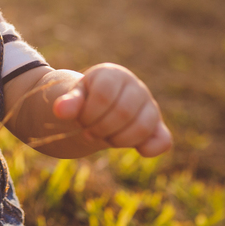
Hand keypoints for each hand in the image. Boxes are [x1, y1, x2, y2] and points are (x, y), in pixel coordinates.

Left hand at [52, 63, 171, 156]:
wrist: (96, 107)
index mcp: (113, 74)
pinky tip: (138, 151)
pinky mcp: (157, 127)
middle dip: (101, 128)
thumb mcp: (74, 98)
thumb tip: (60, 110)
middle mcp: (136, 87)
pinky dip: (150, 148)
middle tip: (89, 132)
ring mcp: (149, 106)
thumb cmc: (85, 100)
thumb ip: (69, 102)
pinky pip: (163, 140)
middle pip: (123, 112)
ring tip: (104, 137)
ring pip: (142, 126)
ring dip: (118, 139)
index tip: (80, 119)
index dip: (89, 113)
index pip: (104, 95)